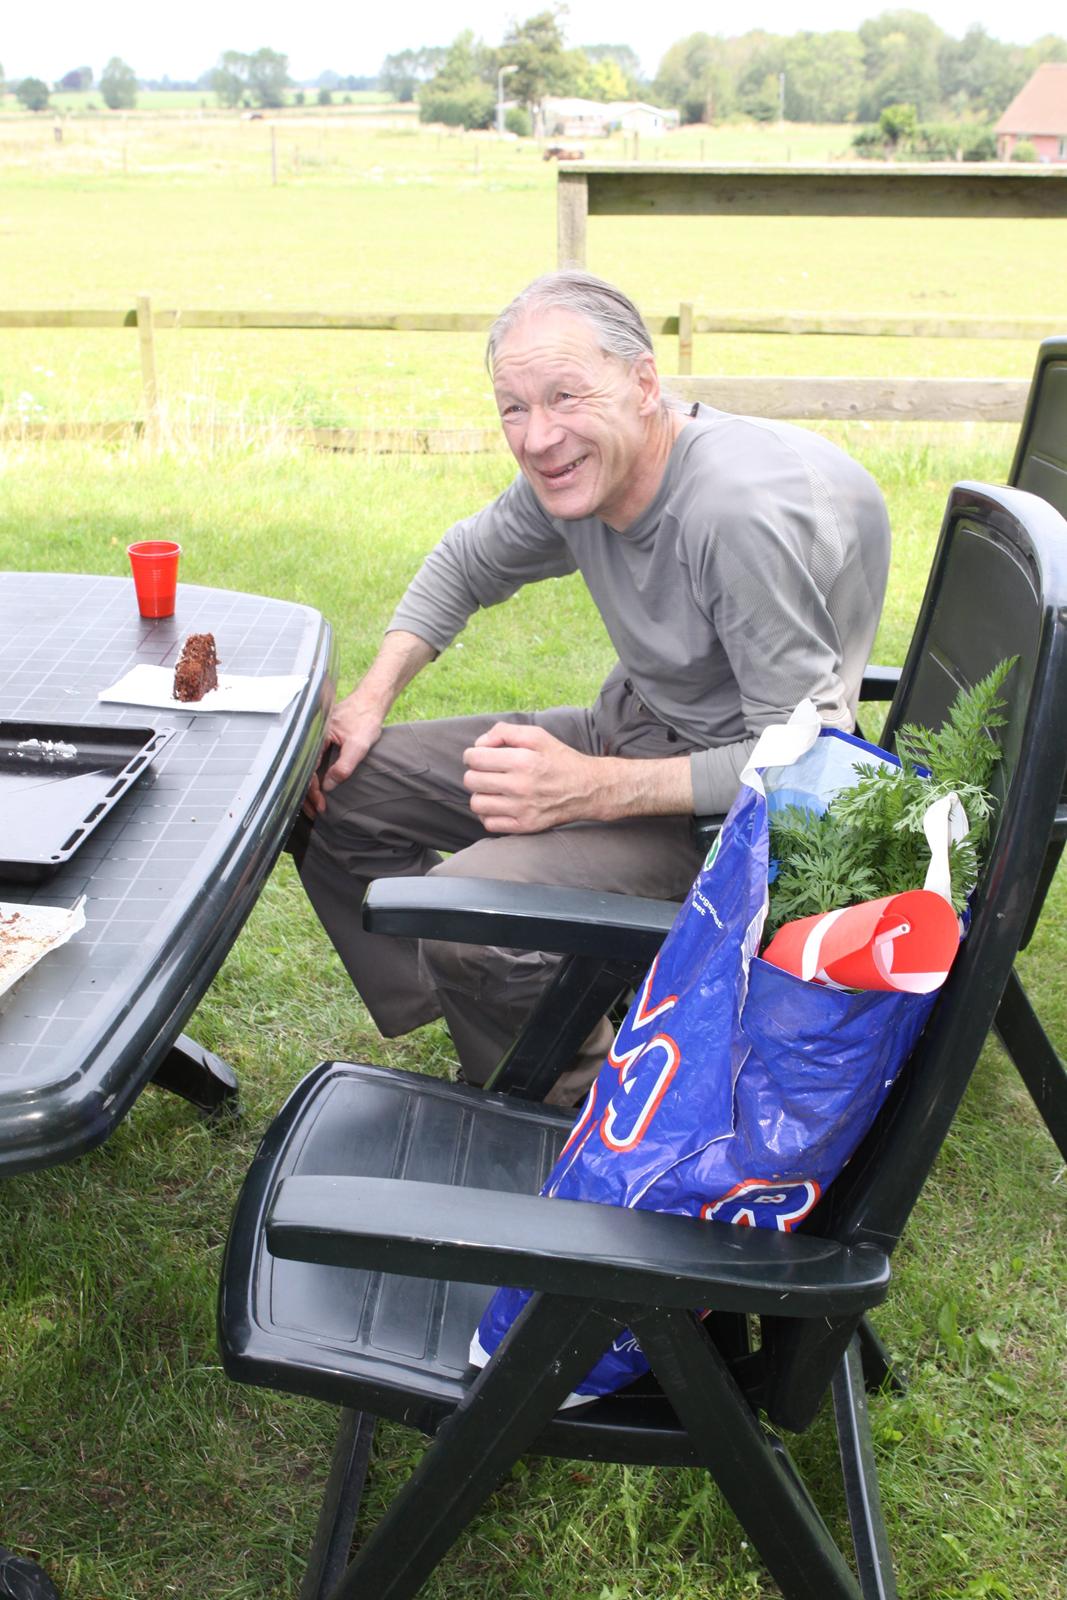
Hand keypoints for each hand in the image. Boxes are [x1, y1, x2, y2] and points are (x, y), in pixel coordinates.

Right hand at [302, 698, 383, 817]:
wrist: (370, 701)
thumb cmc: (365, 718)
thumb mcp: (358, 744)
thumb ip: (344, 765)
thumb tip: (329, 786)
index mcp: (315, 738)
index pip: (307, 772)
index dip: (313, 792)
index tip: (321, 806)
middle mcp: (311, 739)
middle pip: (303, 772)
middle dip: (307, 795)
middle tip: (315, 813)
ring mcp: (314, 740)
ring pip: (306, 769)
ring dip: (310, 789)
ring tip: (315, 806)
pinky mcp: (320, 741)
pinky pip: (312, 763)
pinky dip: (314, 778)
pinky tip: (318, 788)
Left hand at [463, 723, 603, 833]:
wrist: (588, 789)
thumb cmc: (560, 759)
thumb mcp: (537, 735)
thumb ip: (505, 731)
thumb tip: (479, 744)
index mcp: (523, 761)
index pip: (475, 758)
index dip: (472, 755)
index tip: (480, 756)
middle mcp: (521, 786)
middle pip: (472, 781)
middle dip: (474, 773)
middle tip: (487, 772)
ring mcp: (522, 809)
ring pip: (477, 804)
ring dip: (480, 794)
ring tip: (493, 789)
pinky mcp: (525, 826)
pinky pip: (489, 824)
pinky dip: (489, 814)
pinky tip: (499, 805)